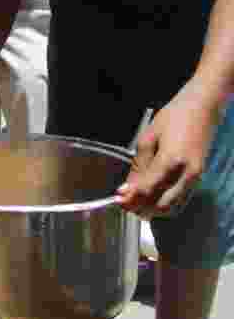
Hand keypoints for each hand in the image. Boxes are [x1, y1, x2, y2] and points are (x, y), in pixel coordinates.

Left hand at [117, 91, 217, 218]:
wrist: (201, 109)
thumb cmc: (173, 118)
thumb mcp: (148, 137)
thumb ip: (138, 165)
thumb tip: (128, 186)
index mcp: (172, 160)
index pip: (148, 188)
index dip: (131, 197)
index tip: (117, 198)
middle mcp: (187, 173)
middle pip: (161, 204)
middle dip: (140, 207)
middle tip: (124, 203)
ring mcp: (195, 178)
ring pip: (173, 207)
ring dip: (152, 209)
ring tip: (135, 203)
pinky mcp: (198, 178)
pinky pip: (181, 200)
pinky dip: (165, 205)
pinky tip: (151, 199)